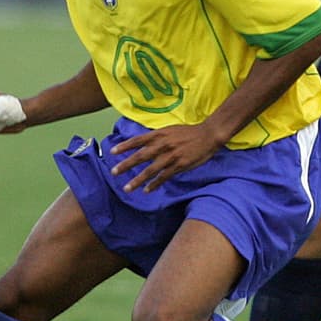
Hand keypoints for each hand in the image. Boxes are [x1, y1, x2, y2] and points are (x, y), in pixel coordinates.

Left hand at [109, 123, 223, 191]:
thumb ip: (156, 137)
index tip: (112, 152)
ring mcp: (170, 156)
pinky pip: (164, 177)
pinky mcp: (179, 165)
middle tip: (114, 172)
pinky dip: (154, 184)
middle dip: (125, 165)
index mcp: (159, 135)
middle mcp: (162, 145)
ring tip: (127, 188)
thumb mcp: (169, 130)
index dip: (124, 146)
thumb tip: (142, 144)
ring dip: (137, 180)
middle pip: (140, 156)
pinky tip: (147, 190)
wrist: (208, 135)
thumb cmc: (188, 132)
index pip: (137, 140)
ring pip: (150, 170)